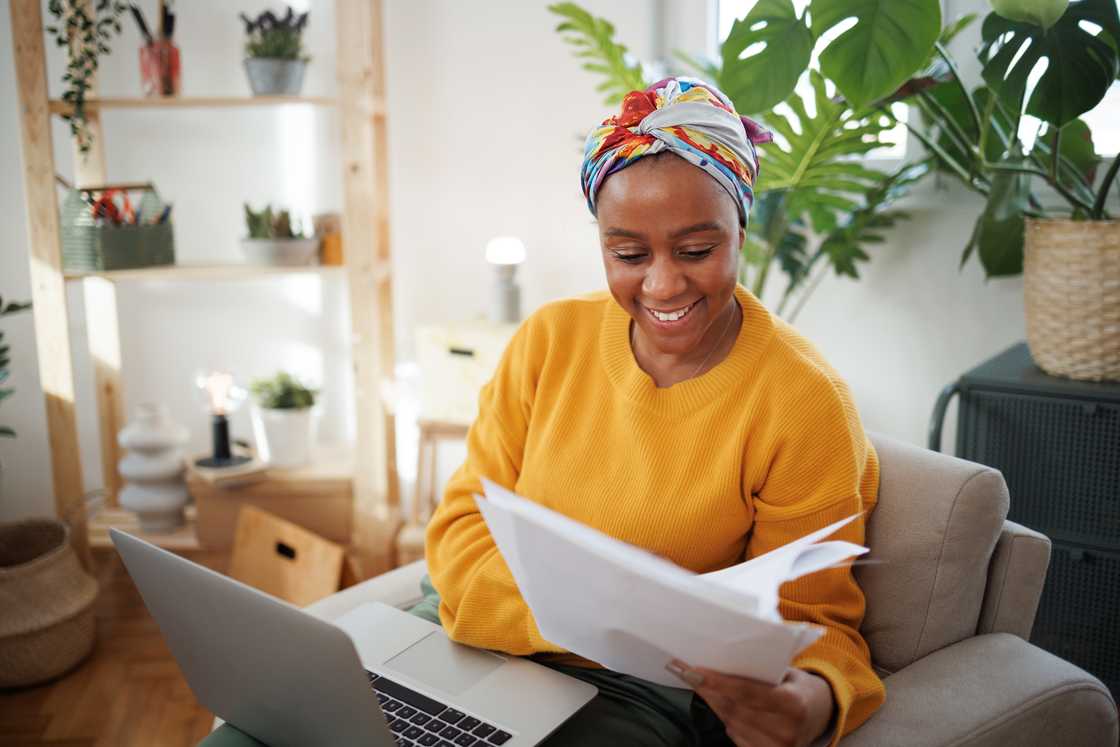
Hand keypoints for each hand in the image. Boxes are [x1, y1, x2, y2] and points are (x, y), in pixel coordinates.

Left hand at [666, 660, 833, 746]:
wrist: (821, 714)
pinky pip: (735, 735)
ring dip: (712, 702)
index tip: (695, 671)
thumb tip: (723, 659)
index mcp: (793, 704)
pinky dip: (724, 718)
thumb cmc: (798, 687)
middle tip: (686, 672)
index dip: (719, 682)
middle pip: (734, 708)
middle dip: (708, 689)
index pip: (747, 692)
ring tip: (697, 683)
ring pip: (731, 721)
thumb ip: (762, 671)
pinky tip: (716, 702)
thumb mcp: (788, 673)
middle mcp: (786, 730)